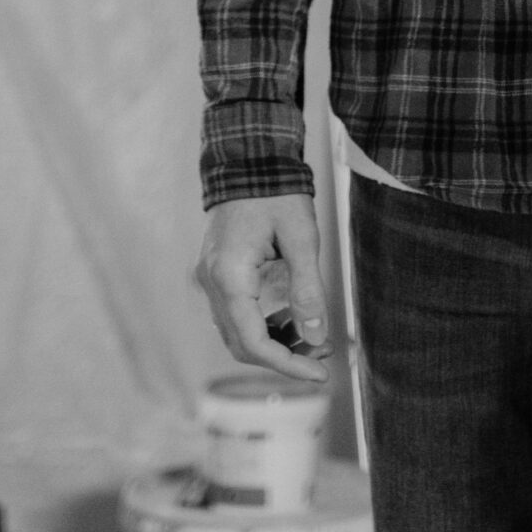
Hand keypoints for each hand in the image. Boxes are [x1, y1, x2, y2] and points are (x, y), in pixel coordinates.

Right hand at [195, 192, 331, 380]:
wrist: (250, 157)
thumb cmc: (278, 192)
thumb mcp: (301, 238)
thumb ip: (308, 290)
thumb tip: (317, 337)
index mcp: (229, 276)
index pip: (254, 342)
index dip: (287, 365)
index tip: (320, 373)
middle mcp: (212, 283)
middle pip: (242, 344)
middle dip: (283, 357)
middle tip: (321, 358)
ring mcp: (210, 278)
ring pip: (238, 331)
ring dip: (274, 343)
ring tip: (314, 340)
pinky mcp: (217, 273)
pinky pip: (236, 313)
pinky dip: (263, 324)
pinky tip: (293, 321)